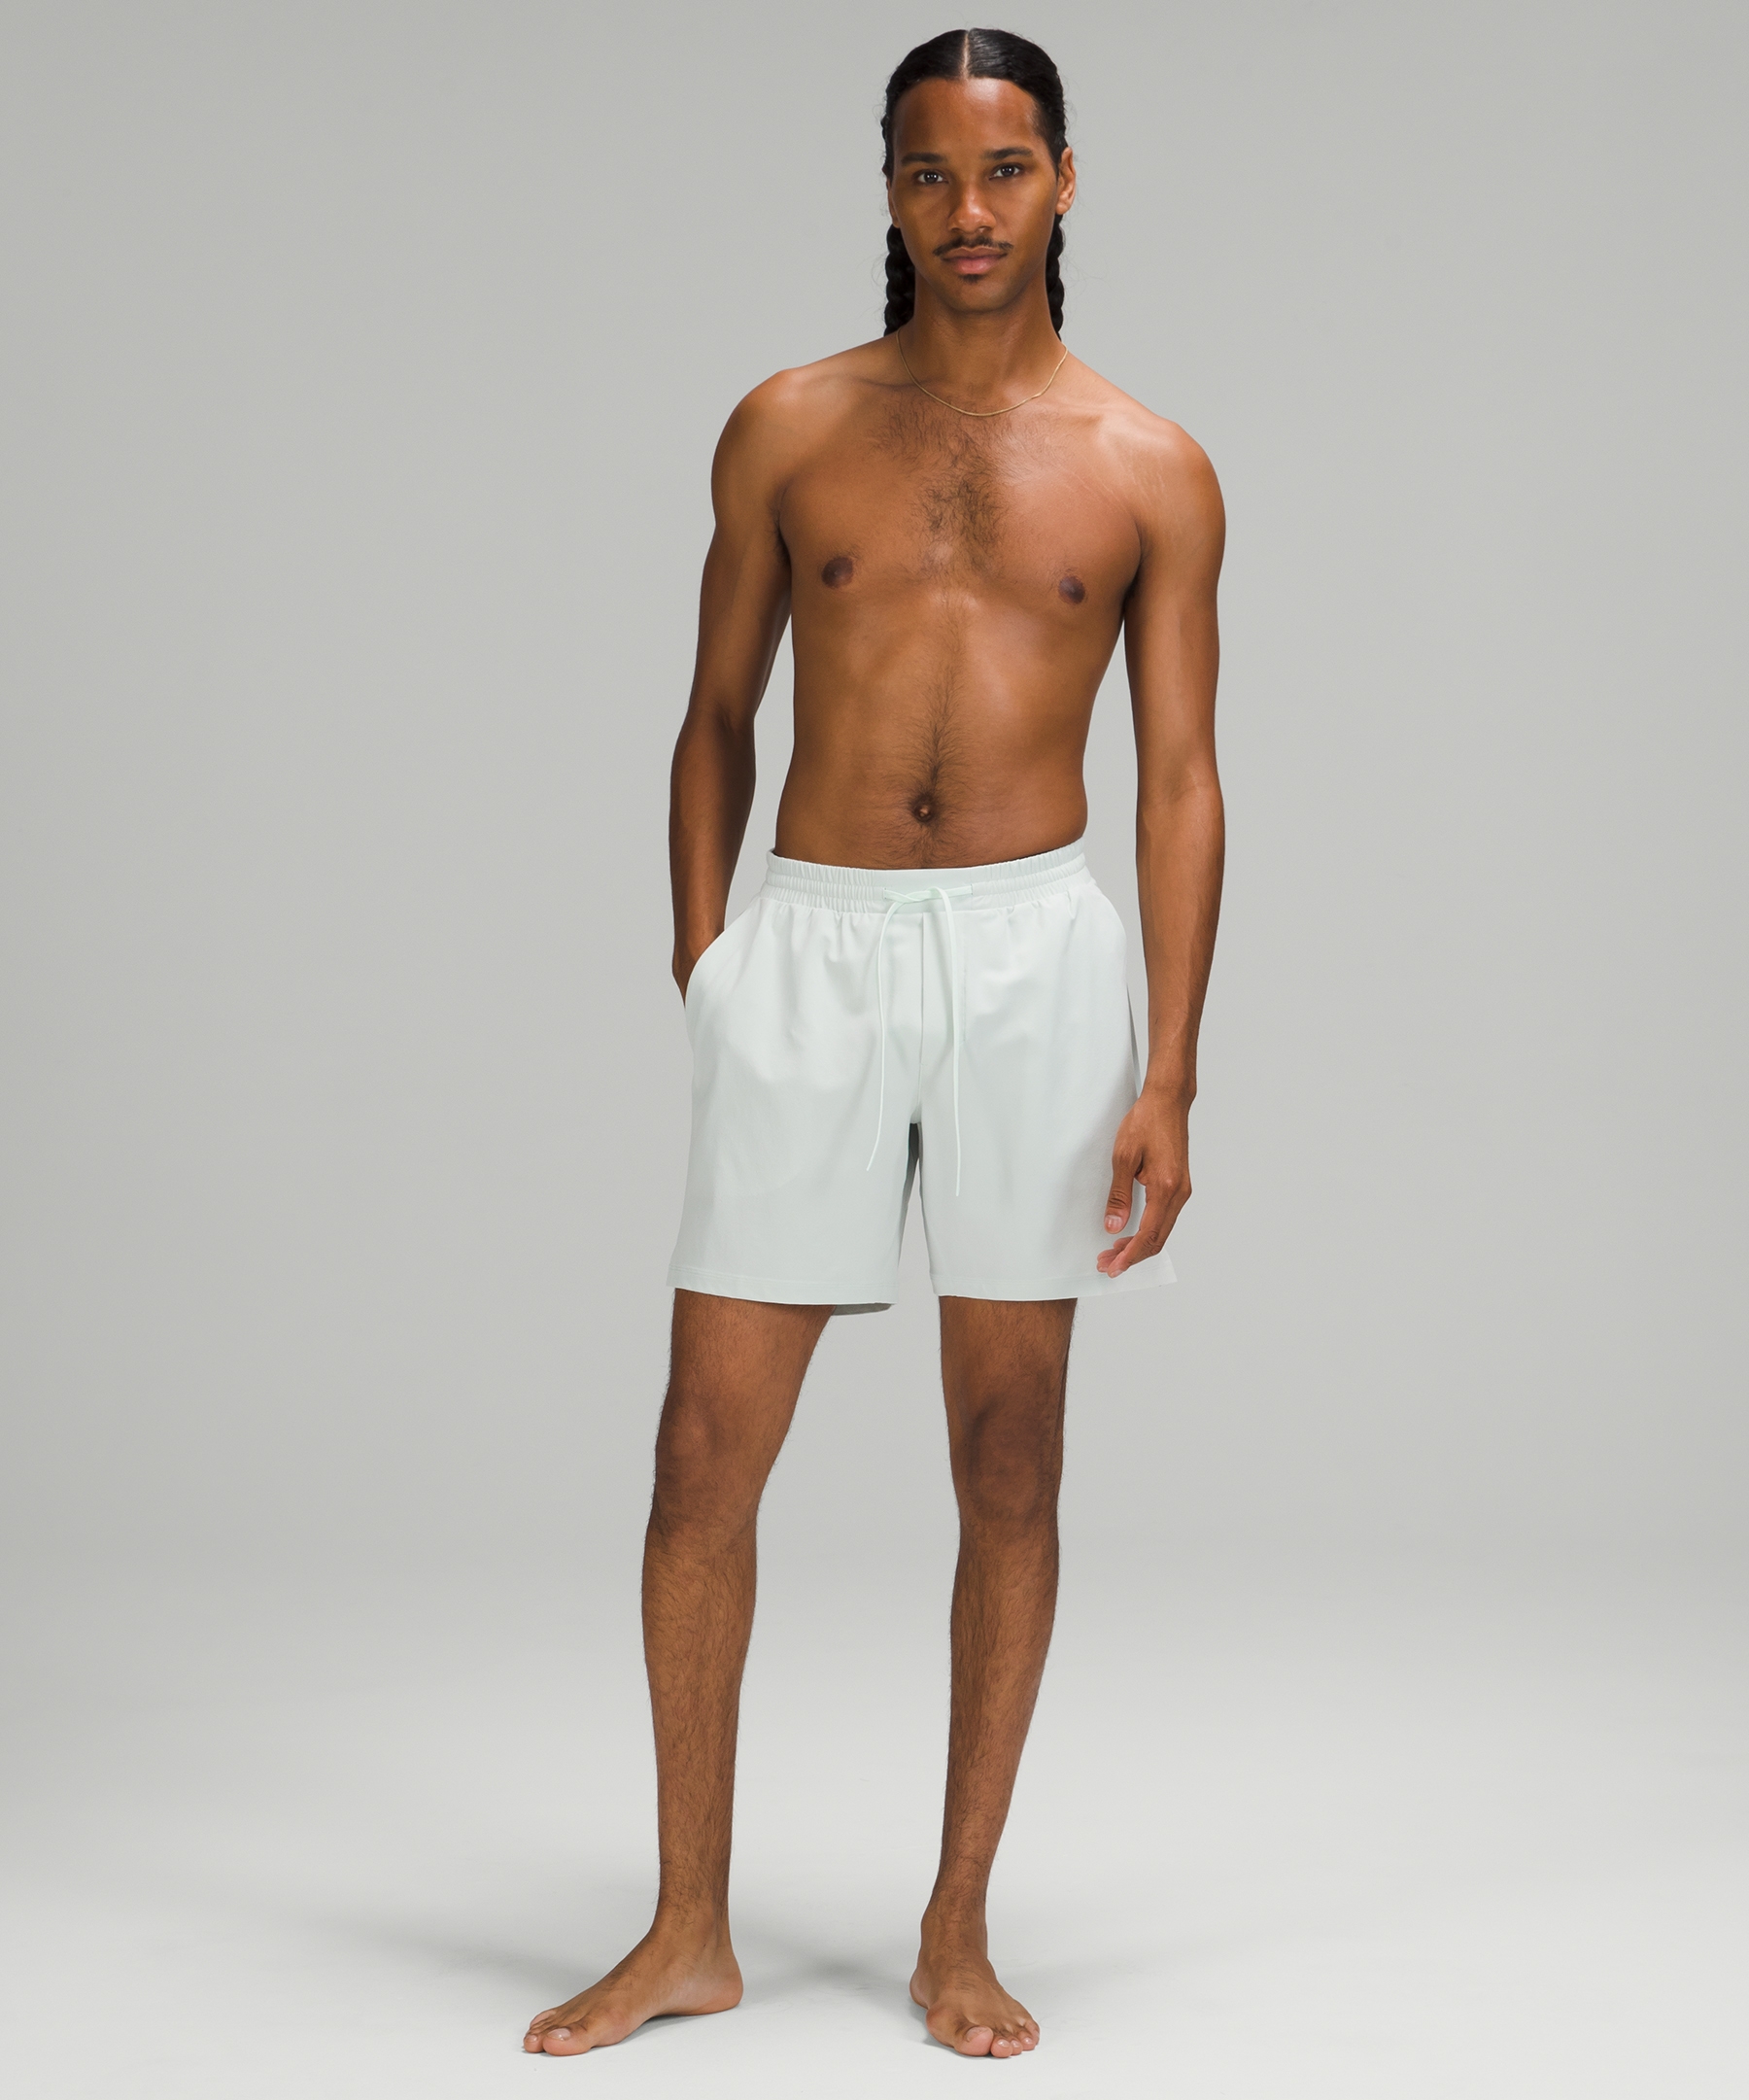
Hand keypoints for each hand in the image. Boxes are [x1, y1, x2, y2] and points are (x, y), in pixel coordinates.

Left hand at [1097, 1089, 1190, 1276]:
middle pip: (1157, 1239)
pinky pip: (1164, 1218)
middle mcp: (1179, 1193)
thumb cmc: (1145, 1122)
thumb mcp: (1123, 1157)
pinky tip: (1130, 1234)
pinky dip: (1147, 1231)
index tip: (1113, 1267)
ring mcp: (1181, 1190)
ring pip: (1161, 1231)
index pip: (1148, 1235)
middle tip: (1106, 1264)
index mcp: (1165, 1188)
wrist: (1168, 1101)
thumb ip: (1119, 1195)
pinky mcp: (1179, 1186)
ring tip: (1113, 1252)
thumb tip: (1114, 1227)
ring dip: (1138, 1245)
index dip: (1129, 1256)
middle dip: (1131, 1256)